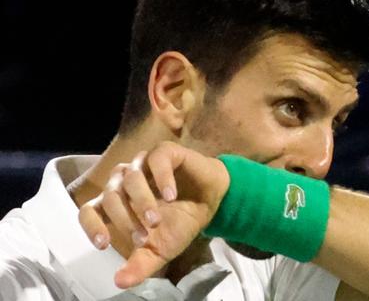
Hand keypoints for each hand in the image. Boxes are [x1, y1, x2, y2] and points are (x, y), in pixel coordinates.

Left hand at [78, 141, 229, 288]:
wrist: (212, 202)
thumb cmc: (181, 223)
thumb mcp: (161, 250)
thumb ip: (140, 265)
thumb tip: (119, 282)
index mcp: (117, 202)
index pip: (89, 210)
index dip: (91, 226)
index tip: (104, 244)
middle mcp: (125, 180)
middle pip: (110, 195)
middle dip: (125, 219)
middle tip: (143, 236)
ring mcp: (144, 163)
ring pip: (129, 176)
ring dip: (141, 201)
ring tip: (156, 220)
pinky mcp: (165, 152)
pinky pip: (155, 159)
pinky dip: (161, 178)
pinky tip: (171, 195)